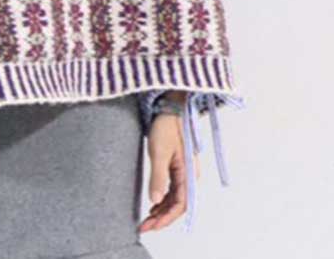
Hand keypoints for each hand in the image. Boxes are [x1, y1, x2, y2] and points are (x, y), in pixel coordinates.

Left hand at [137, 111, 199, 233]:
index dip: (166, 218)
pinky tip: (153, 204)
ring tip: (146, 219)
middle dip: (162, 218)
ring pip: (174, 198)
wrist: (170, 106)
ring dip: (162, 210)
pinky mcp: (176, 165)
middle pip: (178, 204)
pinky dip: (163, 199)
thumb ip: (158, 177)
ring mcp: (183, 171)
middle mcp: (189, 175)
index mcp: (189, 173)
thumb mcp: (158, 151)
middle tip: (144, 227)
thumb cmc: (166, 125)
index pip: (181, 204)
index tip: (151, 226)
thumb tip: (155, 201)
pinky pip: (172, 188)